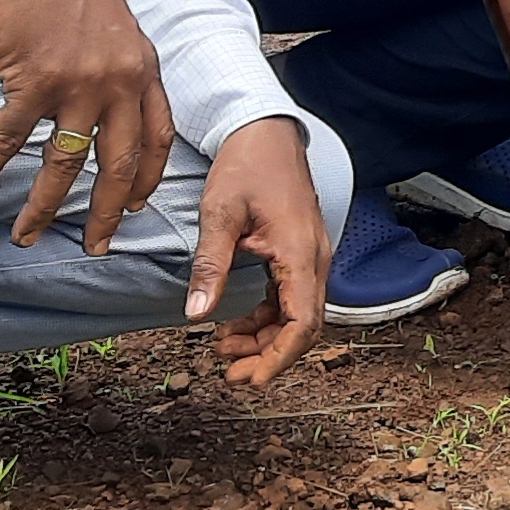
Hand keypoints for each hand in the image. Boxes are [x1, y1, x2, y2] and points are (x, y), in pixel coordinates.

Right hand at [0, 0, 177, 253]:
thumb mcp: (113, 24)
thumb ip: (120, 67)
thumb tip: (115, 108)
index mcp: (144, 67)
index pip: (159, 138)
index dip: (148, 180)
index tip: (137, 210)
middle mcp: (120, 79)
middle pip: (120, 165)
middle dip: (108, 214)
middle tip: (96, 248)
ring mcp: (78, 81)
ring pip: (64, 164)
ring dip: (43, 207)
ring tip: (26, 236)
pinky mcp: (32, 79)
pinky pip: (9, 140)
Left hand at [190, 118, 327, 386]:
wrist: (267, 131)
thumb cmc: (247, 165)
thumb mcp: (220, 213)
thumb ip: (211, 266)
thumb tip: (196, 315)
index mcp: (299, 251)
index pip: (303, 322)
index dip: (279, 358)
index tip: (251, 379)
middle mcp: (313, 257)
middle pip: (304, 326)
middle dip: (269, 355)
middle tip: (229, 372)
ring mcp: (309, 255)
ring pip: (298, 314)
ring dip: (265, 338)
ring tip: (223, 348)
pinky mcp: (298, 252)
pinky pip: (290, 297)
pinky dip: (266, 318)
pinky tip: (235, 323)